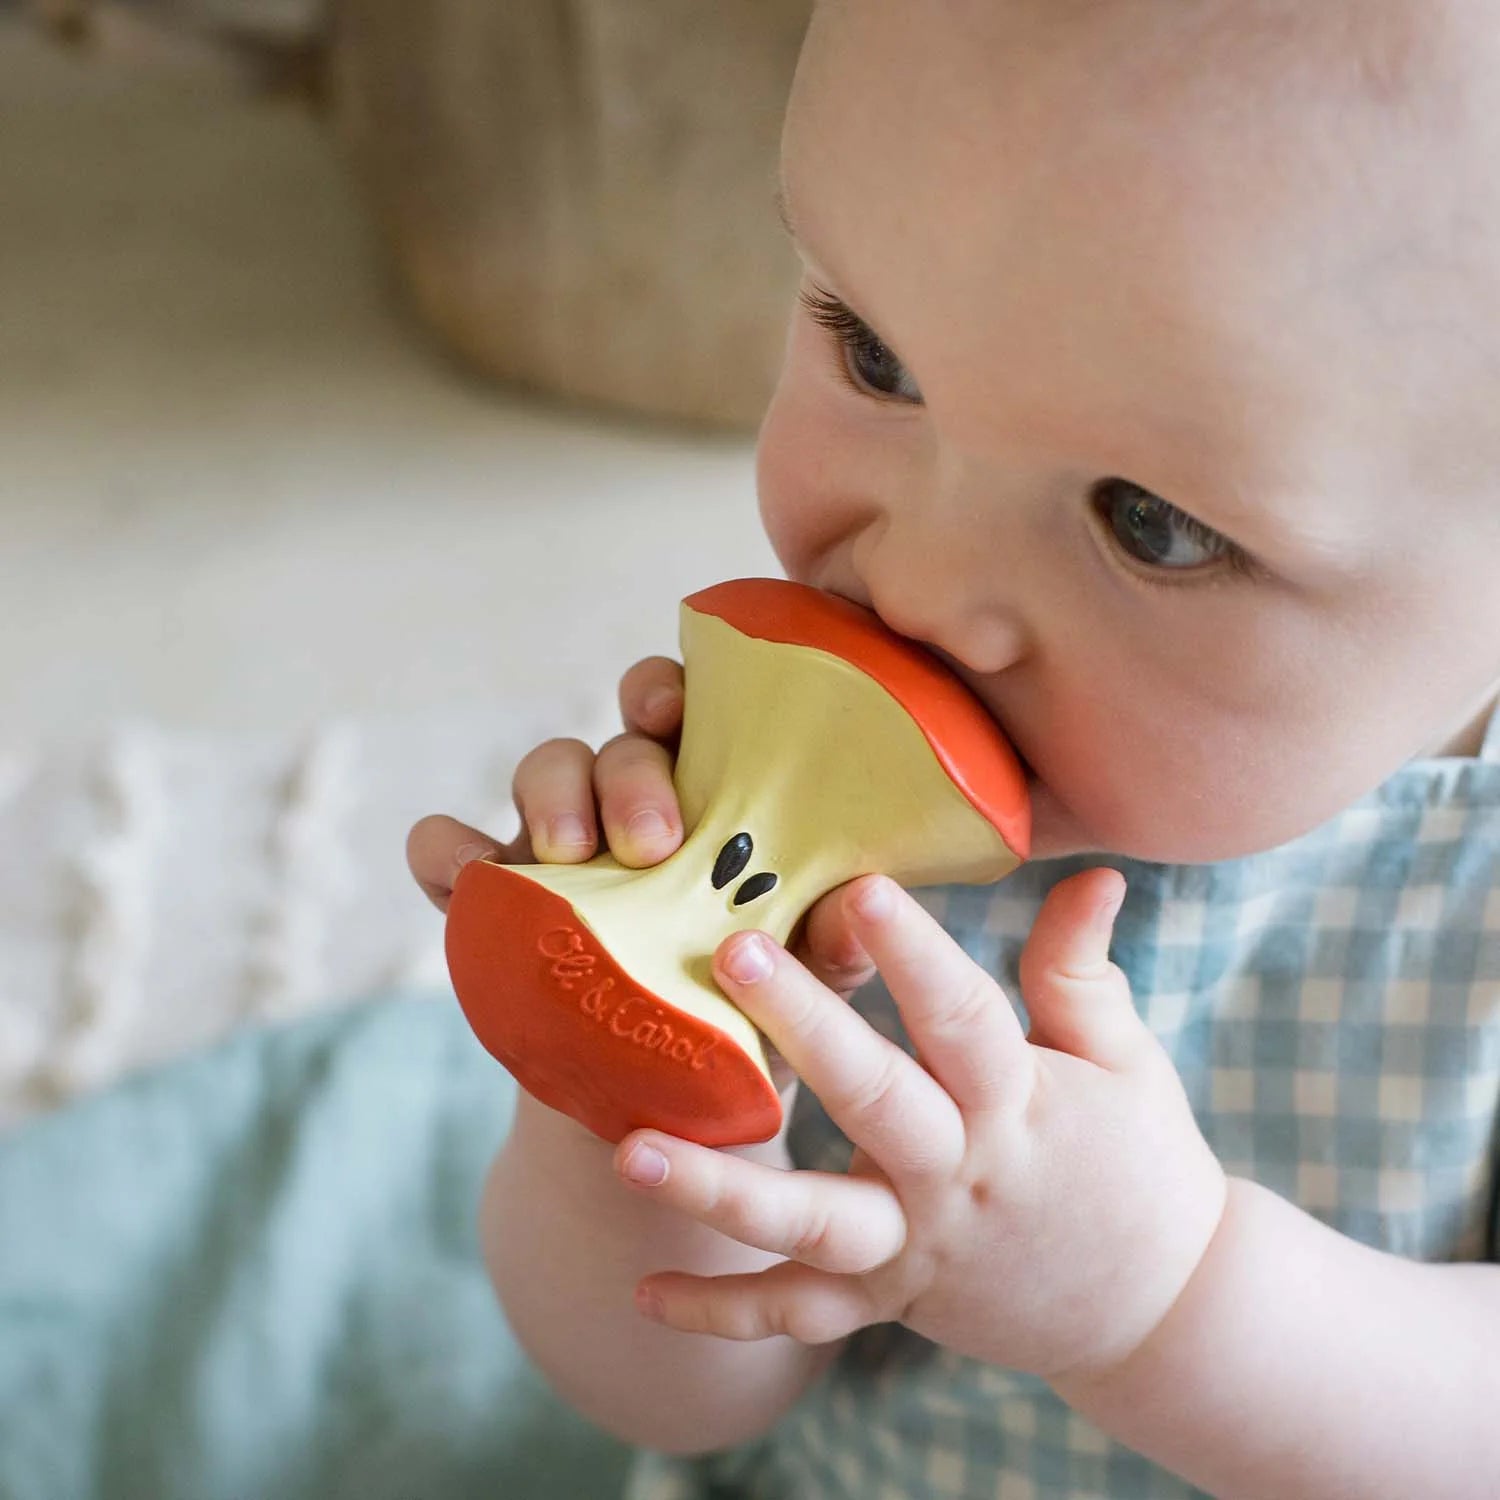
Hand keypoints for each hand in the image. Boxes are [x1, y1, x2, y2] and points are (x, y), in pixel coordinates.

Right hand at [406, 657, 877, 1088]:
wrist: (665, 1115)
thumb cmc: (749, 1022)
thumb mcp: (801, 988)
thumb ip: (830, 945)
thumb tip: (853, 905)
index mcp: (714, 800)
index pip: (692, 713)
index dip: (672, 692)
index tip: (675, 714)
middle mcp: (633, 807)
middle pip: (621, 743)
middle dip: (629, 774)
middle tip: (653, 842)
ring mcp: (559, 849)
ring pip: (543, 770)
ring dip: (553, 796)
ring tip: (570, 856)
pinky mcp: (496, 902)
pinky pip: (449, 851)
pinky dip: (448, 850)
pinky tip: (469, 874)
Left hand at [613, 868, 1227, 1384]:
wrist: (1159, 1310)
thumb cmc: (1139, 1160)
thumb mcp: (1123, 1058)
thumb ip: (1082, 968)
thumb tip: (1094, 869)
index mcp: (1019, 1105)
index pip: (964, 1020)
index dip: (916, 955)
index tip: (863, 889)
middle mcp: (958, 1177)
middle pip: (875, 1101)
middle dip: (806, 1029)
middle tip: (733, 953)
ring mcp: (916, 1249)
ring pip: (813, 1226)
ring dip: (722, 1193)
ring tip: (630, 1153)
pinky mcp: (886, 1301)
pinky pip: (797, 1316)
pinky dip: (722, 1311)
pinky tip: (643, 1294)